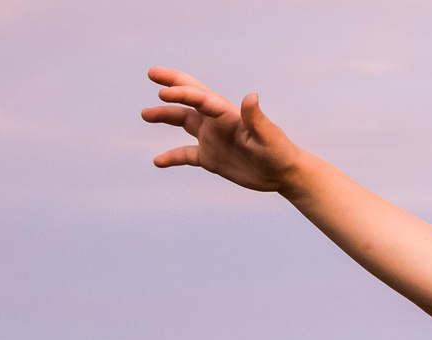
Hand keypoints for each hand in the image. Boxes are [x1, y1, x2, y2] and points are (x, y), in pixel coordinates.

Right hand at [142, 67, 302, 191]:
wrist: (285, 173)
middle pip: (190, 98)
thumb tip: (251, 96)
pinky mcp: (212, 158)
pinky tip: (157, 161)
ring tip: (145, 114)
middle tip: (152, 73)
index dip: (182, 93)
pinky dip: (172, 157)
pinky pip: (186, 154)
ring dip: (165, 116)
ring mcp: (212, 139)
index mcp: (227, 114)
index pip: (200, 98)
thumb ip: (257, 117)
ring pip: (183, 122)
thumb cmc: (280, 152)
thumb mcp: (269, 136)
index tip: (163, 92)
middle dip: (172, 85)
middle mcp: (216, 122)